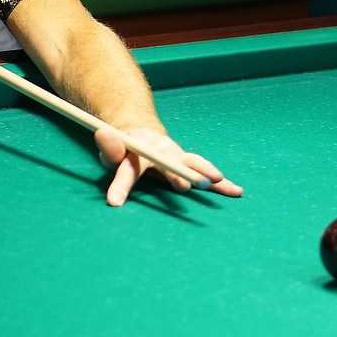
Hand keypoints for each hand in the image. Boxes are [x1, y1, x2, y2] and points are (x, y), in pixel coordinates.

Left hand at [94, 126, 242, 206]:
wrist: (144, 133)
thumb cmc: (124, 149)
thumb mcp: (111, 150)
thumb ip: (108, 148)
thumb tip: (101, 134)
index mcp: (137, 149)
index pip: (127, 168)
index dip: (121, 185)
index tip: (114, 202)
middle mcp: (160, 150)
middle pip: (167, 161)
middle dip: (175, 173)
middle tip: (182, 186)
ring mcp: (176, 155)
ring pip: (191, 162)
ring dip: (203, 171)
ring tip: (214, 181)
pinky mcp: (188, 164)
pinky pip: (205, 172)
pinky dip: (221, 183)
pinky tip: (236, 191)